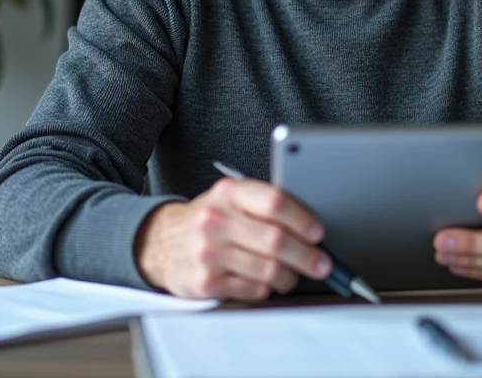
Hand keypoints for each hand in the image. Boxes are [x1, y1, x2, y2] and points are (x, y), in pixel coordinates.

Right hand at [134, 177, 332, 299]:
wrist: (159, 243)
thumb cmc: (208, 221)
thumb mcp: (230, 200)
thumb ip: (266, 205)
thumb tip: (311, 227)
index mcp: (228, 192)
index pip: (274, 202)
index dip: (302, 218)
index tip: (318, 232)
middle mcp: (215, 220)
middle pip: (276, 241)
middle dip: (307, 256)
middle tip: (322, 264)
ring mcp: (208, 252)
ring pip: (269, 270)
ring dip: (289, 277)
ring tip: (291, 274)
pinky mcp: (205, 283)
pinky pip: (253, 290)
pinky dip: (267, 289)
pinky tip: (264, 281)